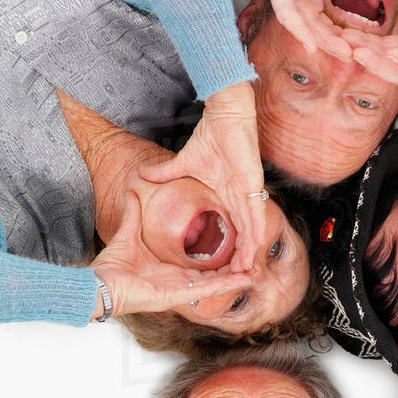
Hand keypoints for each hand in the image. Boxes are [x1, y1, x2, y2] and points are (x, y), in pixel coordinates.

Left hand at [92, 193, 247, 316]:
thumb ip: (133, 214)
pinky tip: (241, 281)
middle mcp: (176, 282)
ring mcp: (178, 290)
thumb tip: (131, 193)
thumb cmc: (111, 266)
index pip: (196, 265)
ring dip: (233, 277)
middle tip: (246, 258)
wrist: (100, 283)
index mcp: (168, 270)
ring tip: (251, 270)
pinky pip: (205, 291)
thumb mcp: (127, 233)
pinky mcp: (177, 296)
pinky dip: (225, 286)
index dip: (213, 256)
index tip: (227, 245)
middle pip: (210, 276)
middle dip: (229, 268)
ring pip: (213, 284)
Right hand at [138, 83, 264, 271]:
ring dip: (249, 252)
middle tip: (235, 280)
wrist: (225, 117)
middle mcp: (240, 199)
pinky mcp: (252, 186)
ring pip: (252, 230)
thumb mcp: (183, 163)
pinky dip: (255, 232)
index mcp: (228, 197)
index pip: (230, 228)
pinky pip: (256, 214)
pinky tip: (253, 250)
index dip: (229, 248)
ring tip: (245, 273)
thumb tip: (141, 175)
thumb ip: (165, 172)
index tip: (219, 266)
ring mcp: (248, 194)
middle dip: (240, 258)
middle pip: (243, 235)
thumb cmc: (211, 138)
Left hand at [243, 0, 390, 58]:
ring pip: (304, 26)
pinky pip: (287, 15)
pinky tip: (313, 46)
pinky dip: (299, 31)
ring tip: (343, 55)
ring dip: (322, 42)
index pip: (322, 12)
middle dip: (334, 42)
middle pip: (315, 25)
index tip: (357, 38)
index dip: (338, 27)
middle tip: (354, 57)